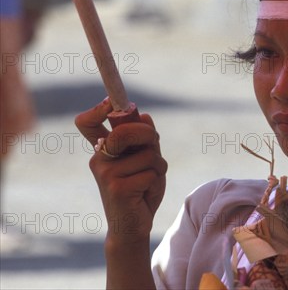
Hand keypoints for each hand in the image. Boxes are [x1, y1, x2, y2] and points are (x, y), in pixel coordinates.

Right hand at [75, 98, 166, 243]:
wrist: (131, 227)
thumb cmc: (140, 191)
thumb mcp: (145, 161)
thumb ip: (145, 140)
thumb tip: (144, 115)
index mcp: (102, 150)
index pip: (87, 123)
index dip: (97, 109)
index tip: (111, 103)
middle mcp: (99, 159)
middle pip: (125, 131)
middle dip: (148, 134)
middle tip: (154, 143)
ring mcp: (105, 173)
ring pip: (148, 154)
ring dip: (158, 167)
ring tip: (148, 182)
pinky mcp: (117, 187)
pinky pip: (151, 172)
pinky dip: (156, 181)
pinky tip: (145, 194)